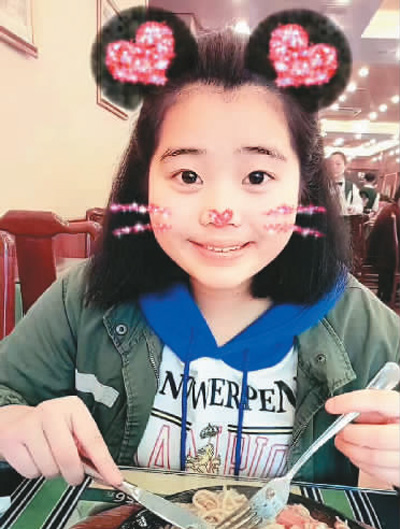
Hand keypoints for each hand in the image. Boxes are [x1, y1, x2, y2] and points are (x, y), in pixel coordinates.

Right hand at [0, 396, 122, 486]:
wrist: (15, 422)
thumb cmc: (51, 428)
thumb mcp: (72, 428)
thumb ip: (87, 447)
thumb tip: (104, 472)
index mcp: (73, 407)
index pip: (93, 439)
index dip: (104, 463)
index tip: (115, 479)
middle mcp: (52, 412)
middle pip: (68, 457)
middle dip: (73, 474)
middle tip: (74, 475)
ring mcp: (30, 424)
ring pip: (49, 468)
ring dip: (52, 472)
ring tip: (49, 457)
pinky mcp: (13, 439)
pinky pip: (31, 471)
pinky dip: (35, 472)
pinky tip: (34, 457)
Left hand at [325, 389, 399, 486]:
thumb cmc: (396, 421)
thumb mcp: (387, 408)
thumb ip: (370, 408)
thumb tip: (346, 411)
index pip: (378, 401)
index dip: (350, 402)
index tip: (332, 405)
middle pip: (377, 436)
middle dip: (351, 434)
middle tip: (339, 431)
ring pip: (375, 458)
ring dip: (351, 451)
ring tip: (343, 443)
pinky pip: (379, 473)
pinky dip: (362, 464)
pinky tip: (356, 455)